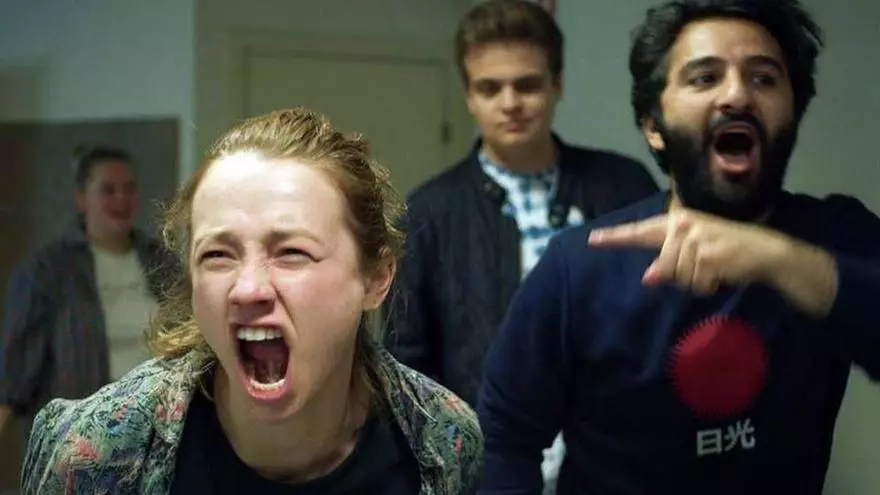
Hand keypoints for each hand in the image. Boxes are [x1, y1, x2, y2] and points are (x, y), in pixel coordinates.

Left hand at [587, 209, 790, 295]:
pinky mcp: (708, 256)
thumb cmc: (725, 250)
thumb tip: (648, 277)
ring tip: (714, 268)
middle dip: (680, 276)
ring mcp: (696, 240)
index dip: (616, 237)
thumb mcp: (693, 252)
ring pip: (678, 277)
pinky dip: (708, 285)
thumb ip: (667, 262)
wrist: (764, 250)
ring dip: (696, 281)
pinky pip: (695, 283)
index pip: (640, 231)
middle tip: (704, 267)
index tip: (592, 239)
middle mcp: (683, 225)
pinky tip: (721, 274)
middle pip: (662, 266)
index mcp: (677, 221)